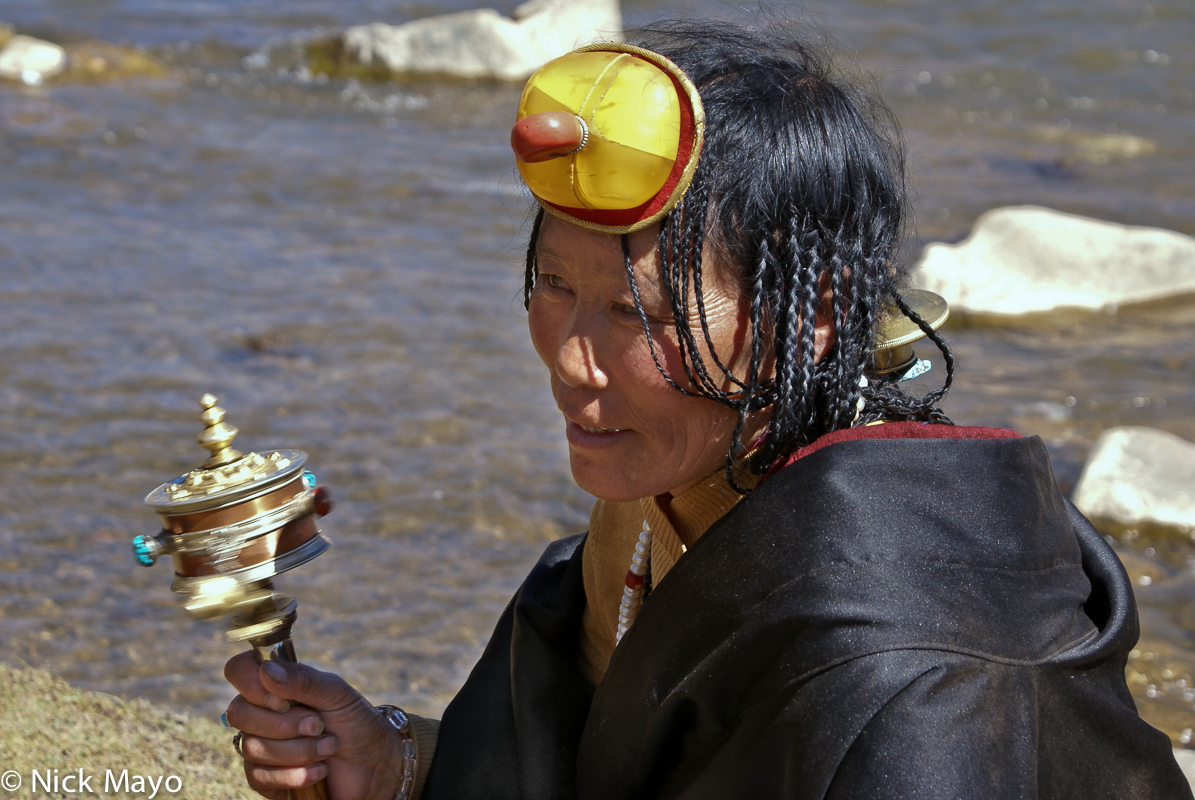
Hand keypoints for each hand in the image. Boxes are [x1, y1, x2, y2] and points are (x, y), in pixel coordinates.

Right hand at [224, 652, 404, 799]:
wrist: (375, 765)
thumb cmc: (356, 722)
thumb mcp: (337, 694)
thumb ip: (304, 680)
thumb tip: (267, 669)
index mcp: (276, 685)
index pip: (239, 670)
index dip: (253, 684)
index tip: (284, 700)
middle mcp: (262, 713)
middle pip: (238, 712)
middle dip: (285, 724)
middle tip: (319, 726)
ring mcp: (259, 746)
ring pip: (252, 746)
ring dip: (298, 750)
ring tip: (329, 747)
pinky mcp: (265, 778)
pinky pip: (259, 776)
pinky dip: (295, 774)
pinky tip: (319, 771)